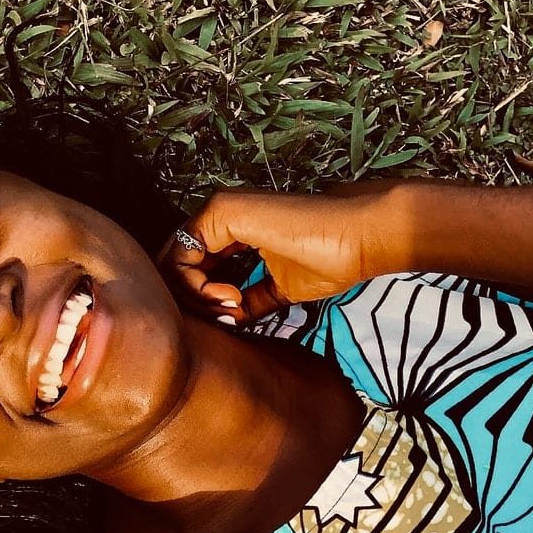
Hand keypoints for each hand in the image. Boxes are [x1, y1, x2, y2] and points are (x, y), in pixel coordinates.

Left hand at [160, 183, 408, 323]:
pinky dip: (198, 287)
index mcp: (230, 230)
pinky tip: (232, 298)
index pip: (192, 269)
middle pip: (177, 267)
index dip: (203, 301)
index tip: (235, 318)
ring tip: (232, 309)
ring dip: (197, 298)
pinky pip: (183, 256)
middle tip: (228, 318)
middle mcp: (219, 216)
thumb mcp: (275, 290)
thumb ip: (247, 301)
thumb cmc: (328, 259)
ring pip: (174, 262)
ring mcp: (217, 210)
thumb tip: (228, 322)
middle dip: (195, 302)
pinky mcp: (221, 212)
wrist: (358, 239)